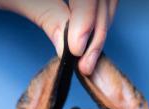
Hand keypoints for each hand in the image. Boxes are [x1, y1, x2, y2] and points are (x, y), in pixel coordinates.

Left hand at [0, 0, 117, 74]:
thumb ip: (48, 16)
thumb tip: (71, 48)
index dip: (87, 18)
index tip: (77, 49)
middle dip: (98, 29)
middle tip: (86, 63)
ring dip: (100, 28)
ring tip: (87, 58)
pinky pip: (100, 0)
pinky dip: (97, 20)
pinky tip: (87, 41)